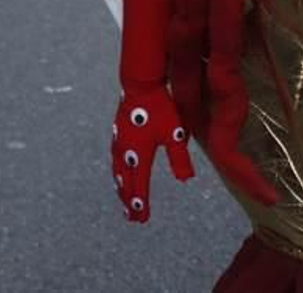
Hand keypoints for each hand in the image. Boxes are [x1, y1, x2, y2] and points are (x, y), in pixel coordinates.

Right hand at [110, 88, 193, 222]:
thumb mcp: (174, 132)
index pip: (139, 185)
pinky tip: (120, 174)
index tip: (142, 218)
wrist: (140, 84)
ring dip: (122, 189)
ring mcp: (119, 143)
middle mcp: (126, 152)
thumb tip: (186, 179)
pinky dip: (118, 174)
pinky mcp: (118, 135)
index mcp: (139, 154)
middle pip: (126, 183)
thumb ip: (179, 157)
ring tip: (126, 201)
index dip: (140, 203)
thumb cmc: (159, 107)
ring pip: (119, 173)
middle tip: (133, 218)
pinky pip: (116, 161)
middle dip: (129, 201)